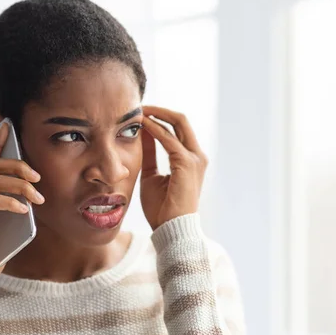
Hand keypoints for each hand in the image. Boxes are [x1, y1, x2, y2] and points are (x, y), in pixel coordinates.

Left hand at [140, 106, 207, 230]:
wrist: (171, 229)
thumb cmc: (162, 208)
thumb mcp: (151, 175)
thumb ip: (149, 155)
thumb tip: (141, 135)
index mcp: (190, 160)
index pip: (177, 129)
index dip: (159, 118)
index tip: (140, 113)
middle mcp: (197, 156)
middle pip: (181, 120)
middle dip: (159, 110)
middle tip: (139, 105)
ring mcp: (195, 159)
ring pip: (178, 123)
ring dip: (157, 114)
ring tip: (138, 110)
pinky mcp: (187, 163)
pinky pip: (169, 138)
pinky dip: (154, 128)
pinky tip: (141, 124)